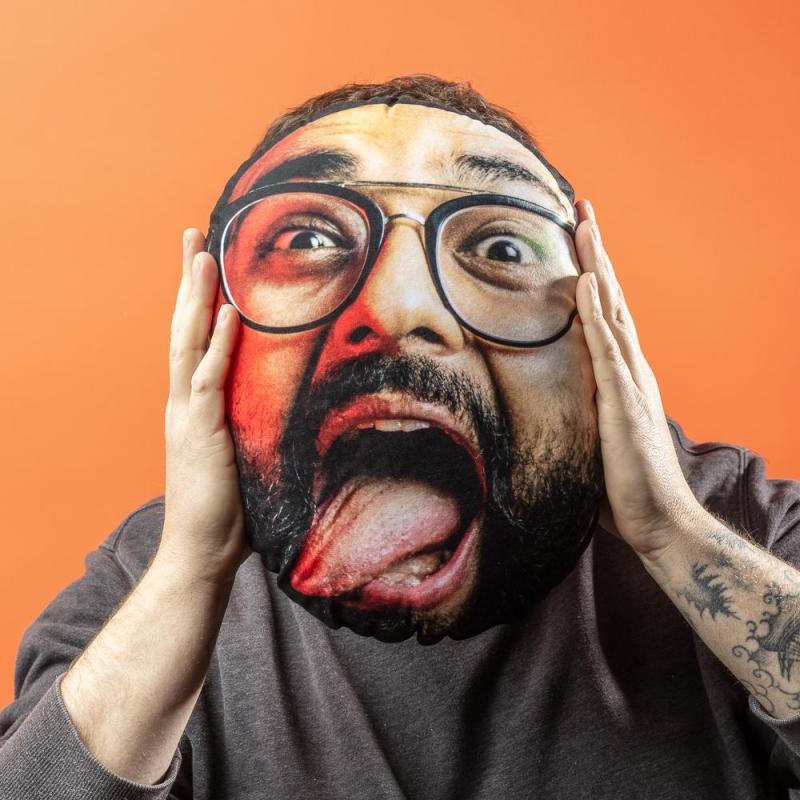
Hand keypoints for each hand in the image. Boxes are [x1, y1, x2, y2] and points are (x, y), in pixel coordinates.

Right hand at [159, 228, 250, 584]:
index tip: (208, 263)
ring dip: (196, 296)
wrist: (202, 554)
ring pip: (189, 343)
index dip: (199, 301)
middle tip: (192, 236)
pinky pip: (209, 379)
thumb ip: (255, 426)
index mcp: (196, 406)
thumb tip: (290, 409)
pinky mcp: (200, 434)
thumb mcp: (244, 456)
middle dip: (188, 281)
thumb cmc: (228, 511)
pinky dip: (217, 344)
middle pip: (184, 329)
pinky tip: (225, 311)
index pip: (196, 341)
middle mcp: (185, 403)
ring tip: (202, 253)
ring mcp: (189, 416)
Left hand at [573, 200, 706, 563]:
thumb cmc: (621, 485)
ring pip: (612, 310)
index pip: (603, 314)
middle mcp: (629, 369)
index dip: (591, 274)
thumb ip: (576, 411)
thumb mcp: (590, 438)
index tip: (575, 238)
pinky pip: (608, 350)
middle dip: (596, 252)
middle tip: (582, 208)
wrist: (657, 521)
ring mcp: (631, 382)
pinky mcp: (625, 402)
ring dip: (598, 265)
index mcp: (620, 376)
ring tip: (585, 223)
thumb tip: (542, 404)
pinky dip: (599, 314)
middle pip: (611, 298)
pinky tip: (589, 282)